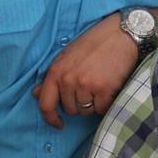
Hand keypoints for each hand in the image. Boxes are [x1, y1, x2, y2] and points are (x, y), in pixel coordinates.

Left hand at [33, 13, 138, 127]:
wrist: (121, 33)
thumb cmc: (95, 43)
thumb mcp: (68, 55)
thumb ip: (53, 76)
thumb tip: (36, 94)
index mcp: (56, 71)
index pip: (45, 104)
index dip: (51, 119)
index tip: (58, 124)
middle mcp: (68, 79)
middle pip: (71, 110)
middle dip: (80, 103)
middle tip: (91, 85)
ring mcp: (86, 85)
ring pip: (87, 111)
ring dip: (94, 103)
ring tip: (101, 84)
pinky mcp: (103, 89)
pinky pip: (102, 109)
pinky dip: (107, 102)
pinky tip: (110, 87)